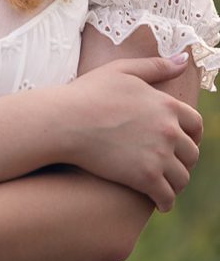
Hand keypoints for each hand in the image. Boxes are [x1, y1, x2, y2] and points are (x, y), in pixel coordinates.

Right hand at [51, 53, 200, 208]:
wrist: (64, 121)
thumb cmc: (88, 93)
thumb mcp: (121, 71)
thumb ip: (155, 66)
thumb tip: (182, 59)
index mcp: (167, 105)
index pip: (196, 124)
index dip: (190, 134)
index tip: (180, 141)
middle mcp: (170, 131)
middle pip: (191, 154)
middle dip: (183, 160)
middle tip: (168, 163)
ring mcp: (160, 156)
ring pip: (182, 178)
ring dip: (175, 182)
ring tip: (163, 183)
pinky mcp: (147, 178)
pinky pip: (167, 197)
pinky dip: (165, 201)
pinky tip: (157, 201)